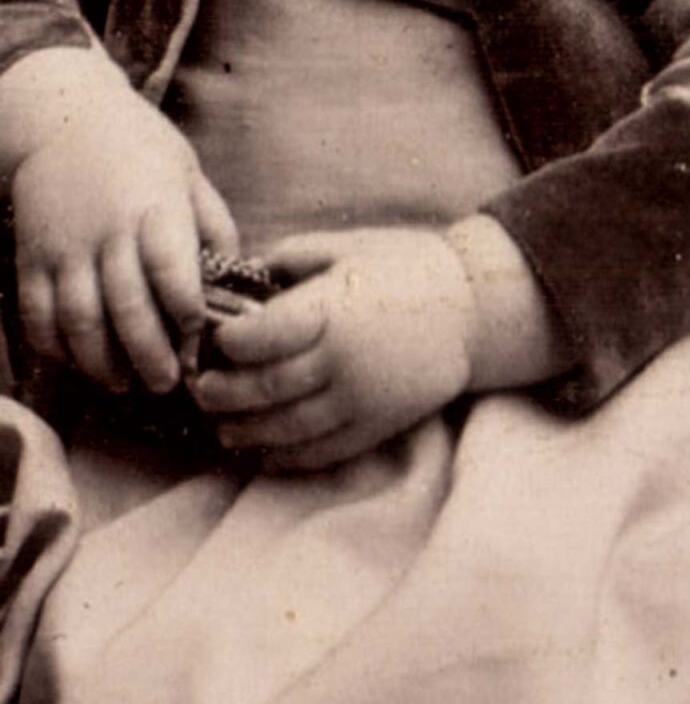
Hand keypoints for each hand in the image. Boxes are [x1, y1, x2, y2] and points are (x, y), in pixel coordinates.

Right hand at [3, 51, 238, 393]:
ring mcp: (65, 247)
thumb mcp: (188, 172)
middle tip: (165, 384)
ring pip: (79, 320)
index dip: (187, 317)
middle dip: (149, 356)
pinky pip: (37, 313)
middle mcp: (109, 231)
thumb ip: (212, 224)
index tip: (198, 344)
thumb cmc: (139, 145)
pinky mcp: (31, 257)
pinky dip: (54, 346)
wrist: (62, 118)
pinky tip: (76, 361)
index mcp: (156, 208)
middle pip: (128, 308)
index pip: (174, 273)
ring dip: (101, 362)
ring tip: (122, 383)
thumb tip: (236, 274)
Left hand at [190, 226, 475, 469]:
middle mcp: (343, 359)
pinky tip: (262, 450)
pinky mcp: (378, 424)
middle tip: (201, 390)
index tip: (213, 341)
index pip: (259, 337)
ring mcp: (361, 398)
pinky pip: (322, 451)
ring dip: (245, 431)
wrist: (474, 306)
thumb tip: (243, 274)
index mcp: (333, 309)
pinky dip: (285, 457)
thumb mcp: (350, 246)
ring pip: (286, 427)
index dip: (226, 343)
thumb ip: (293, 258)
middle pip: (264, 388)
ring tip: (222, 427)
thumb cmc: (408, 267)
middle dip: (222, 393)